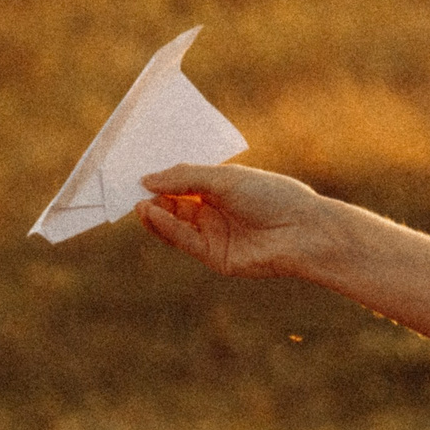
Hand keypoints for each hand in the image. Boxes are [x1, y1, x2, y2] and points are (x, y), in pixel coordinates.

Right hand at [136, 163, 331, 279]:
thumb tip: (147, 179)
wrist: (301, 230)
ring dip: (155, 215)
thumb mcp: (225, 179)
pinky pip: (184, 240)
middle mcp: (216, 211)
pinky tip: (151, 213)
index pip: (183, 183)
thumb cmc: (271, 195)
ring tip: (137, 203)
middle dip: (152, 198)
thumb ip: (185, 178)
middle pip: (175, 205)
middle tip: (127, 189)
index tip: (135, 172)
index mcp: (222, 188)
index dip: (161, 179)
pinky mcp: (215, 257)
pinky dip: (166, 228)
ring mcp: (215, 235)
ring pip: (175, 225)